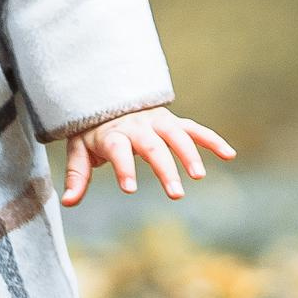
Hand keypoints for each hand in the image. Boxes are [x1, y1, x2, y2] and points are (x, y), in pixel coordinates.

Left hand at [63, 109, 235, 205]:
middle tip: (176, 193)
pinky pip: (195, 129)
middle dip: (165, 168)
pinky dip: (212, 140)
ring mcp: (158, 121)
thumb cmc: (92, 130)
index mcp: (112, 133)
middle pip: (152, 145)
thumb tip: (67, 202)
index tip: (130, 189)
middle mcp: (137, 125)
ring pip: (177, 135)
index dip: (124, 168)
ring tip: (199, 176)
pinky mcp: (173, 121)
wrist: (107, 95)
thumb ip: (77, 176)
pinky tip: (229, 155)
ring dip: (190, 154)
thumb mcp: (79, 149)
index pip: (118, 150)